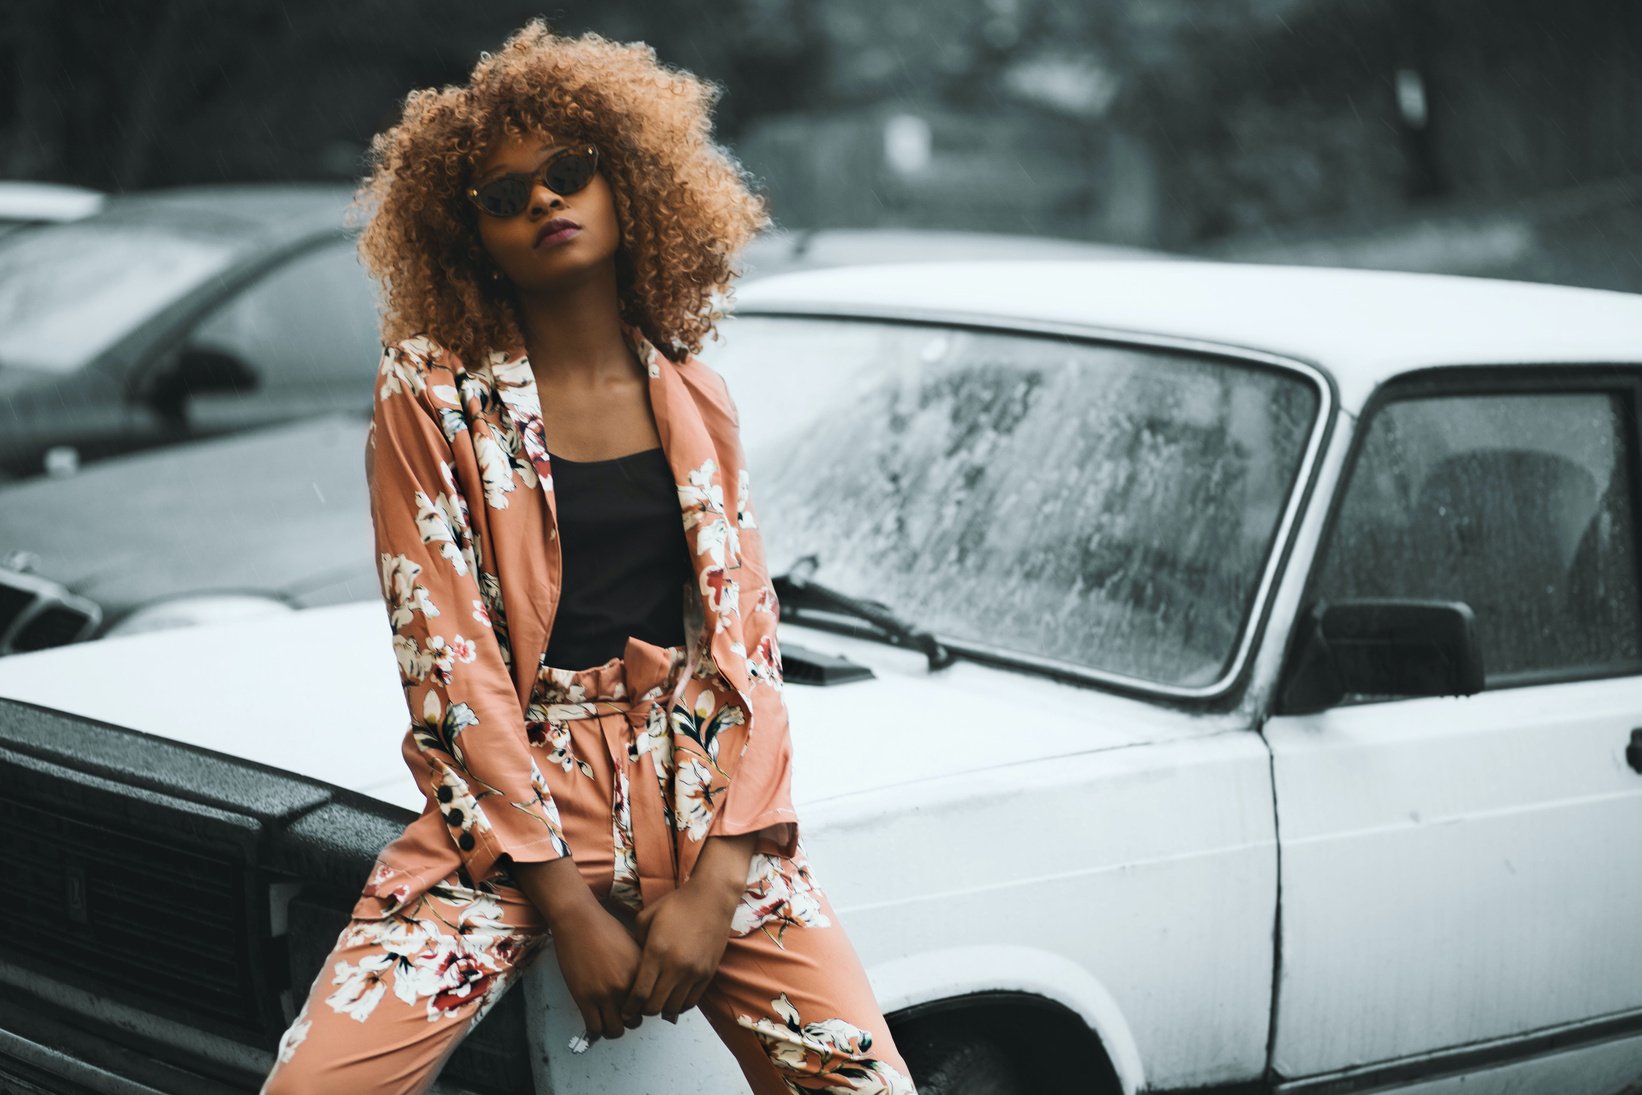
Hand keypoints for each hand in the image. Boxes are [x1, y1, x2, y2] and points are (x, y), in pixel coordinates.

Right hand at [553, 899, 644, 1039]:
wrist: (579, 920)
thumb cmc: (605, 928)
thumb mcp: (634, 946)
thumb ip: (642, 968)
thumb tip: (648, 986)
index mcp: (642, 973)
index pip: (650, 1006)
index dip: (643, 1009)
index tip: (636, 1008)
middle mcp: (627, 986)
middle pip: (635, 1022)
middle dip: (629, 1020)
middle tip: (621, 1014)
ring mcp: (605, 994)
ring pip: (616, 1030)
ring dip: (613, 1028)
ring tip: (608, 1020)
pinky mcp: (585, 998)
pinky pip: (595, 1028)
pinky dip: (596, 1030)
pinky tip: (595, 1020)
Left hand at [619, 882, 734, 1024]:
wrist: (712, 897)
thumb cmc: (677, 904)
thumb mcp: (647, 917)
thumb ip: (636, 942)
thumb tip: (634, 964)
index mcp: (656, 952)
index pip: (639, 993)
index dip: (629, 1008)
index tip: (625, 1011)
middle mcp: (675, 966)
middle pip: (654, 1006)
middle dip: (643, 1011)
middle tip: (639, 1007)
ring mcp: (694, 972)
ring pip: (673, 1008)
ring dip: (662, 1009)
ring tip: (656, 1002)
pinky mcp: (708, 974)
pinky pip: (691, 1002)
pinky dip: (679, 1005)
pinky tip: (673, 998)